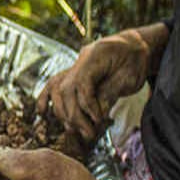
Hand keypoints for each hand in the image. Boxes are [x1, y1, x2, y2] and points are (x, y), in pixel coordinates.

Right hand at [37, 22, 168, 140]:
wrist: (136, 46)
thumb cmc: (137, 60)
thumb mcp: (131, 76)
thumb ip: (111, 92)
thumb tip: (94, 115)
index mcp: (96, 55)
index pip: (81, 83)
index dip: (87, 105)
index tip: (98, 120)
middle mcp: (81, 59)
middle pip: (66, 89)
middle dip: (74, 114)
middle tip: (88, 133)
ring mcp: (75, 65)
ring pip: (58, 90)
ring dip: (64, 113)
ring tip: (76, 130)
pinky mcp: (74, 73)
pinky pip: (54, 84)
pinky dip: (46, 98)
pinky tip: (42, 112)